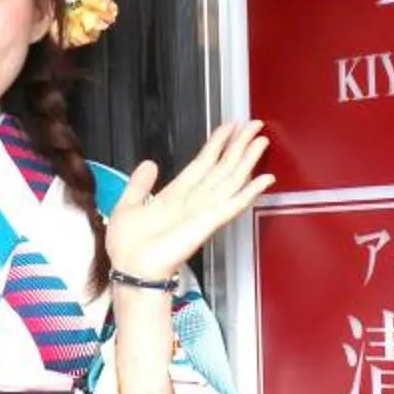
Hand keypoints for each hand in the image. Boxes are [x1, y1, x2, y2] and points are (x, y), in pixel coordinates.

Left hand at [102, 121, 273, 283]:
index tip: (229, 126)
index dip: (217, 143)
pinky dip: (250, 191)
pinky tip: (265, 179)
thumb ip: (140, 184)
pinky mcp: (209, 223)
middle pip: (222, 167)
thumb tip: (150, 163)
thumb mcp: (128, 205)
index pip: (202, 163)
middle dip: (239, 145)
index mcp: (175, 194)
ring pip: (231, 178)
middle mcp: (194, 200)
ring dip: (247, 159)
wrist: (130, 268)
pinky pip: (233, 204)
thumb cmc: (128, 245)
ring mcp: (204, 210)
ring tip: (261, 140)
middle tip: (255, 124)